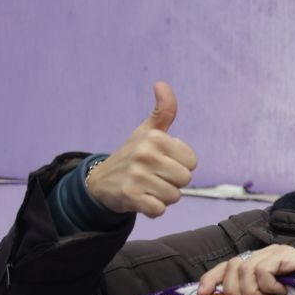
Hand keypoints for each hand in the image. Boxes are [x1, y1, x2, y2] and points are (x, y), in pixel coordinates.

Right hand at [86, 81, 197, 217]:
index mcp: (154, 137)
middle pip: (185, 180)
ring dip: (163, 197)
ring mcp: (136, 176)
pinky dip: (153, 210)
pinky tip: (141, 199)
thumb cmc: (133, 154)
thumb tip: (162, 83)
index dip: (181, 166)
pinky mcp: (130, 196)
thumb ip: (163, 110)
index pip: (192, 162)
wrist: (101, 181)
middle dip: (172, 182)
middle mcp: (145, 154)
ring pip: (174, 197)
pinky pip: (159, 210)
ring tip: (147, 187)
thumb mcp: (148, 131)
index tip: (163, 162)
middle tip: (154, 177)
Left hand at [196, 243, 294, 294]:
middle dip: (234, 292)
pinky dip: (269, 286)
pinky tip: (282, 292)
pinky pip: (264, 270)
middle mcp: (263, 254)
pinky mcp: (287, 254)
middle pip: (232, 266)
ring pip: (246, 269)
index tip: (202, 294)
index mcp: (255, 264)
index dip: (211, 277)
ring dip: (253, 292)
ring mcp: (275, 252)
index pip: (225, 266)